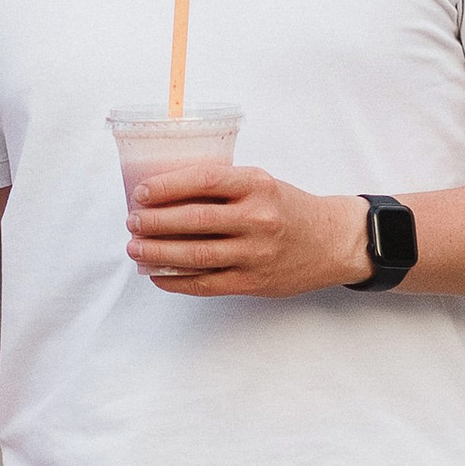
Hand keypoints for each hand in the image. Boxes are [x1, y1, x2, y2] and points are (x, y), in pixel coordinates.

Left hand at [127, 164, 366, 297]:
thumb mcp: (261, 184)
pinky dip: (176, 280)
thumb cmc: (289, 208)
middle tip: (132, 222)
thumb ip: (223, 188)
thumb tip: (165, 197)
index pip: (202, 181)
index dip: (166, 187)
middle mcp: (257, 218)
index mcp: (257, 185)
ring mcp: (255, 253)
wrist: (332, 241)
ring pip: (196, 255)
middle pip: (193, 220)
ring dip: (158, 253)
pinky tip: (157, 274)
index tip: (141, 192)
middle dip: (154, 222)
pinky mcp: (253, 281)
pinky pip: (206, 283)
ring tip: (135, 249)